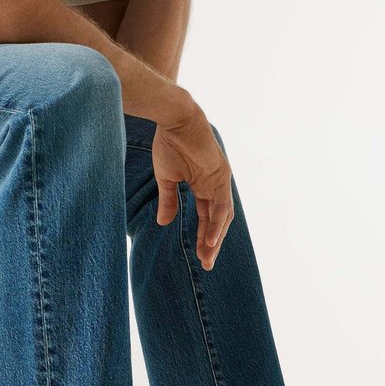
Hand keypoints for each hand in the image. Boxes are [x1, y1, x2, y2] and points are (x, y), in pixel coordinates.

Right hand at [151, 101, 234, 269]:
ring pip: (222, 216)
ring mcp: (220, 180)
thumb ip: (168, 201)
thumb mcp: (166, 179)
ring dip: (215, 238)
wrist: (174, 121)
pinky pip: (222, 205)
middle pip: (217, 220)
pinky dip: (217, 224)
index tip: (199, 256)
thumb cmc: (169, 144)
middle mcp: (214, 184)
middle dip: (211, 243)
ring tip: (207, 257)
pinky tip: (211, 240)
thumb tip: (162, 223)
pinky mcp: (221, 175)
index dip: (203, 236)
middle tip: (206, 264)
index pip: (206, 216)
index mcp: (203, 185)